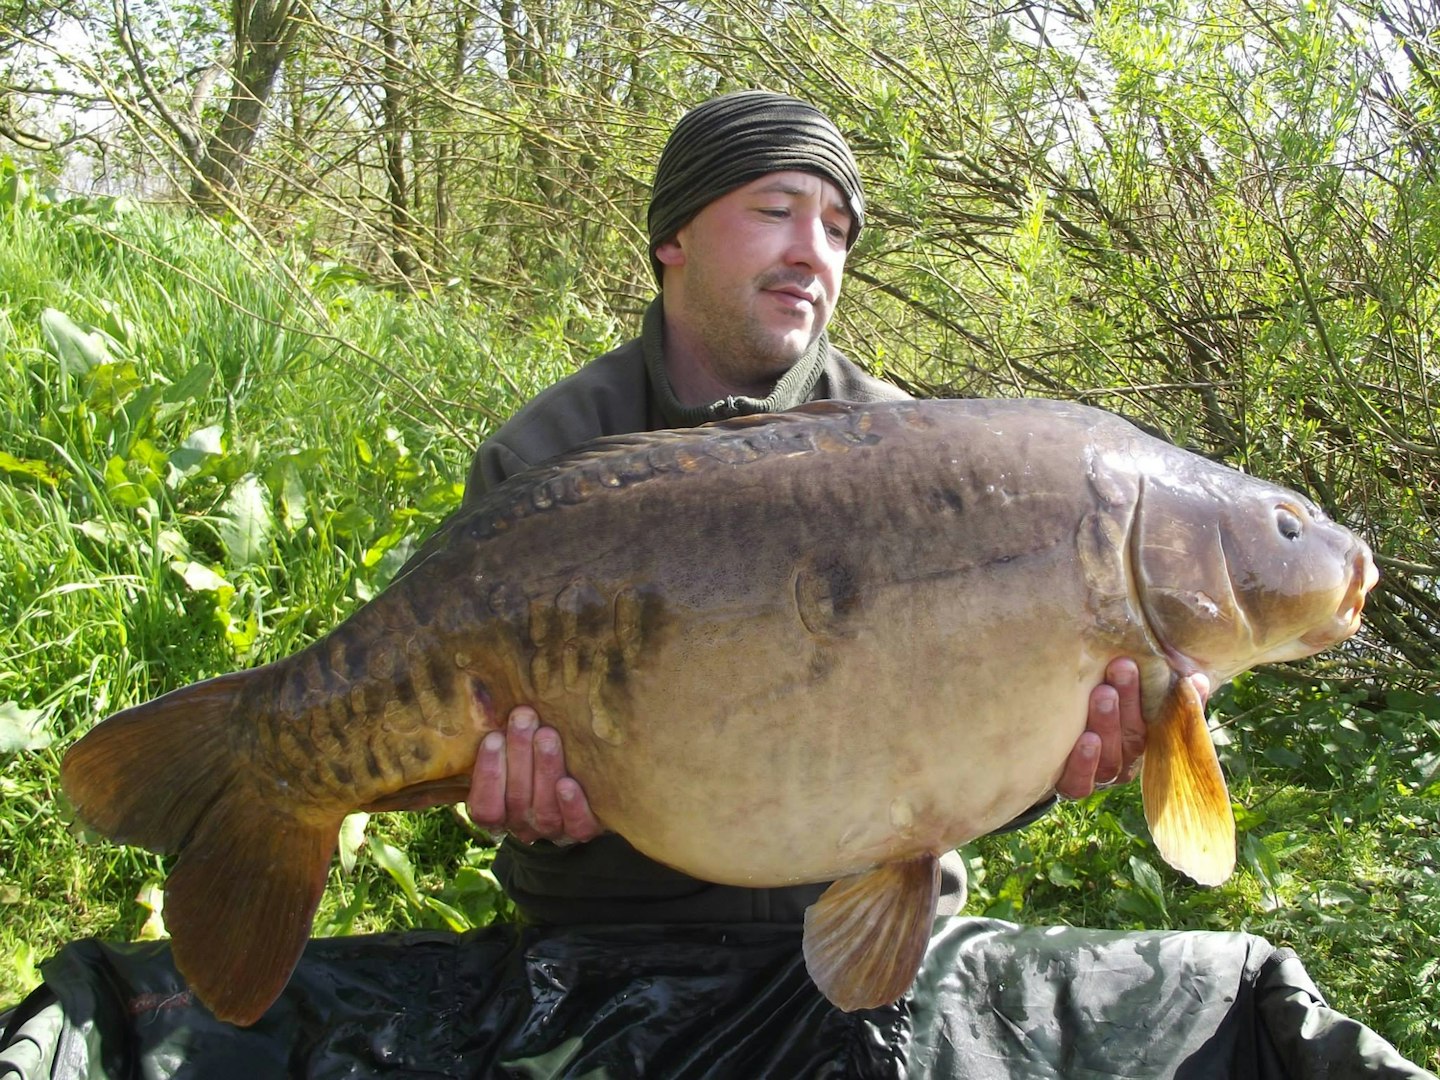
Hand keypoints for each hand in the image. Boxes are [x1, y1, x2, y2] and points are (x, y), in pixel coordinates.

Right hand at [467, 706, 602, 844]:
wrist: (580, 801)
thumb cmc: (534, 769)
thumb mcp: (513, 761)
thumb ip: (503, 744)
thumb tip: (496, 702)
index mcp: (499, 814)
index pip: (485, 805)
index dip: (488, 773)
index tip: (494, 736)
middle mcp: (523, 826)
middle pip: (517, 798)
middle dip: (519, 754)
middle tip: (524, 717)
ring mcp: (553, 830)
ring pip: (545, 809)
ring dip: (545, 769)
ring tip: (547, 734)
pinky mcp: (584, 832)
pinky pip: (577, 825)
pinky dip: (572, 805)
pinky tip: (568, 783)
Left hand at [1054, 659, 1210, 799]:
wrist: (1033, 743)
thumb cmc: (1086, 708)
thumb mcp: (1119, 695)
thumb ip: (1161, 689)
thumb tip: (1198, 679)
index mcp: (1141, 738)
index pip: (1166, 724)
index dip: (1177, 704)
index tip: (1180, 674)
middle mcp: (1123, 760)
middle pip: (1134, 736)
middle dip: (1131, 700)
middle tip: (1122, 667)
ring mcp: (1099, 776)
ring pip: (1111, 758)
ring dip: (1108, 724)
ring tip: (1104, 694)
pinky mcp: (1071, 787)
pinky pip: (1080, 782)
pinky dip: (1084, 763)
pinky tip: (1087, 739)